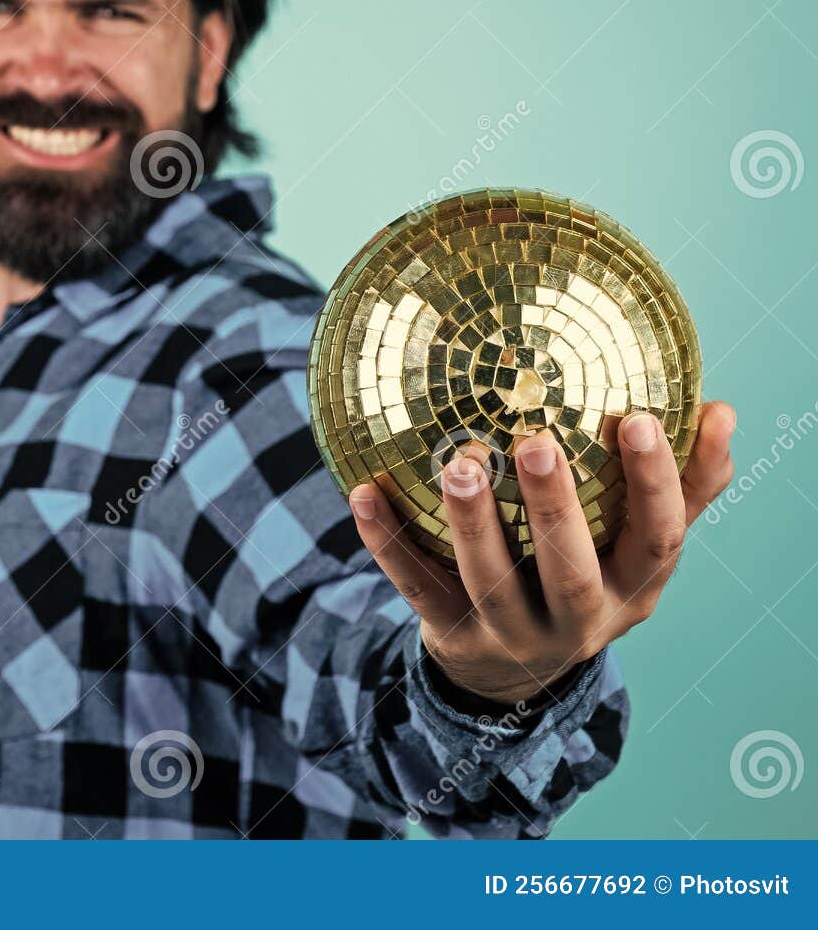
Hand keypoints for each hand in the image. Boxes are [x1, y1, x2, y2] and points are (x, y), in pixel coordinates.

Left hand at [349, 402, 736, 704]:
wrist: (515, 675)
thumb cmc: (589, 575)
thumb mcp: (639, 545)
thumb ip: (686, 485)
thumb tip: (721, 408)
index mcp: (632, 589)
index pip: (656, 540)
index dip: (656, 484)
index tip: (639, 419)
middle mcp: (578, 621)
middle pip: (569, 570)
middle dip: (553, 508)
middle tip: (534, 441)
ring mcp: (511, 634)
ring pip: (489, 582)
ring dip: (471, 521)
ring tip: (458, 461)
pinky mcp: (451, 636)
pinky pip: (415, 587)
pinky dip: (385, 541)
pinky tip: (363, 492)